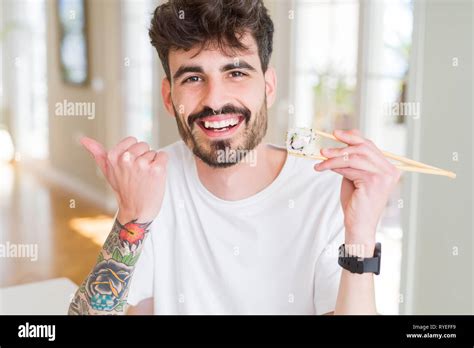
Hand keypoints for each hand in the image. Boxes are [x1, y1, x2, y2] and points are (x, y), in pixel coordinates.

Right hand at [80, 136, 167, 223]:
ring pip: (153, 152)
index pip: (132, 140)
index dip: (134, 152)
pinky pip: (164, 155)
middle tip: (138, 174)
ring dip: (152, 163)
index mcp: (113, 156)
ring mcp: (142, 164)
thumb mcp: (107, 171)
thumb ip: (97, 153)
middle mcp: (127, 159)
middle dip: (143, 157)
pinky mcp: (157, 169)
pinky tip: (154, 177)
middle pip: (144, 145)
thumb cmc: (124, 191)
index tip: (130, 166)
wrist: (137, 212)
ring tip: (145, 178)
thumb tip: (83, 139)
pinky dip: (162, 165)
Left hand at [314, 129, 400, 255]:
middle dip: (341, 146)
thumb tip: (344, 137)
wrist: (358, 225)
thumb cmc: (356, 202)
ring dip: (334, 158)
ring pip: (355, 158)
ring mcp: (384, 176)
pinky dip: (335, 166)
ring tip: (320, 161)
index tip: (335, 134)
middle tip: (324, 149)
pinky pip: (350, 168)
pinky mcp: (374, 182)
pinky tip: (324, 168)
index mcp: (388, 167)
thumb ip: (352, 159)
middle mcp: (390, 170)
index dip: (352, 137)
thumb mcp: (353, 175)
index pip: (369, 145)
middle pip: (363, 148)